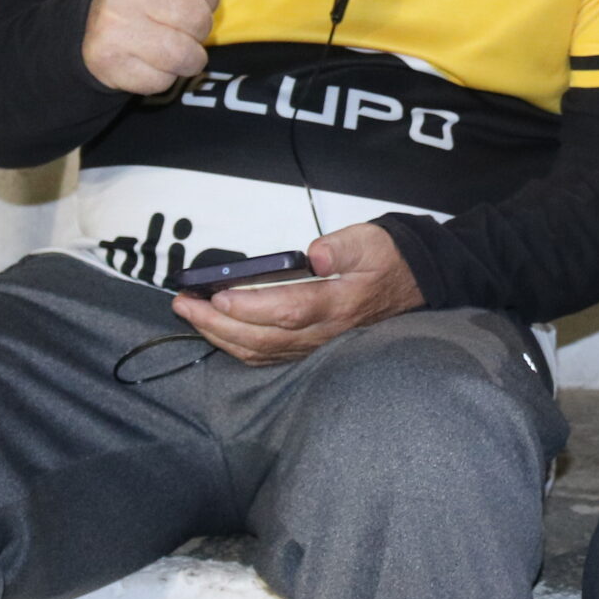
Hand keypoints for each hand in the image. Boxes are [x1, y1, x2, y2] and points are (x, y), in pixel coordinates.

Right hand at [82, 0, 221, 93]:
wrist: (84, 28)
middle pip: (201, 21)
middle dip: (192, 27)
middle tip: (166, 20)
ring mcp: (114, 24)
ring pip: (187, 54)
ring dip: (180, 55)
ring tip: (157, 40)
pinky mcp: (109, 61)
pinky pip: (164, 79)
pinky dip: (158, 76)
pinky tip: (139, 60)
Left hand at [169, 223, 424, 362]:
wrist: (415, 284)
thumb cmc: (389, 260)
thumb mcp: (371, 241)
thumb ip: (342, 247)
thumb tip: (316, 255)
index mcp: (338, 304)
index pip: (287, 310)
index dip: (249, 307)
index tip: (216, 295)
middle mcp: (325, 332)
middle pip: (263, 338)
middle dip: (216, 323)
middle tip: (183, 303)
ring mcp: (318, 345)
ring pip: (262, 351)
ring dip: (221, 337)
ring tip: (191, 317)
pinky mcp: (313, 349)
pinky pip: (270, 357)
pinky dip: (239, 348)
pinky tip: (219, 335)